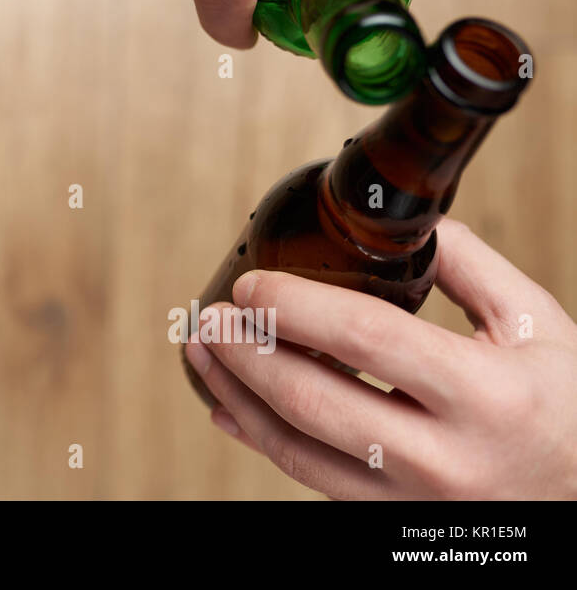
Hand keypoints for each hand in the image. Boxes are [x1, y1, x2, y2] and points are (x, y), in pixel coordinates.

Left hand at [183, 219, 576, 497]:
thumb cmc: (567, 407)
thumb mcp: (538, 324)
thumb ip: (467, 265)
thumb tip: (395, 222)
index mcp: (486, 395)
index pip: (366, 340)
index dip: (295, 307)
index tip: (252, 285)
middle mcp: (447, 457)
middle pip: (314, 401)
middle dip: (246, 354)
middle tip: (211, 317)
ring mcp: (415, 499)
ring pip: (297, 450)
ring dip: (235, 396)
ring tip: (202, 352)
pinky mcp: (392, 519)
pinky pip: (310, 480)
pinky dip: (259, 439)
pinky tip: (228, 407)